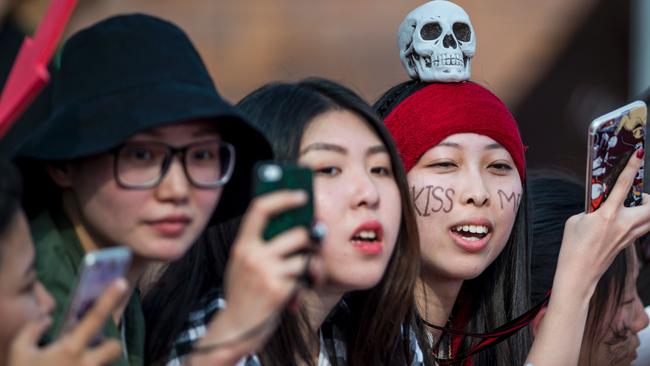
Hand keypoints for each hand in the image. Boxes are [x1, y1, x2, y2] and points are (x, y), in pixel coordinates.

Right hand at [8, 279, 127, 365]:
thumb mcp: (18, 352)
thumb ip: (32, 330)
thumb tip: (48, 320)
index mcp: (69, 350)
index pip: (94, 319)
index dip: (108, 299)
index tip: (121, 282)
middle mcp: (87, 365)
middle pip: (114, 347)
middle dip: (107, 346)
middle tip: (90, 348)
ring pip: (106, 364)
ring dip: (96, 362)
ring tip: (74, 363)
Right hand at [191, 190, 323, 364]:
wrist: (236, 329)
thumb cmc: (245, 293)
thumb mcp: (245, 264)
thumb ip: (263, 244)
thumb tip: (298, 224)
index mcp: (242, 245)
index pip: (260, 208)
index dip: (283, 197)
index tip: (301, 195)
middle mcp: (252, 255)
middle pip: (296, 233)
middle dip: (312, 239)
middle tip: (316, 242)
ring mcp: (266, 272)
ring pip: (306, 255)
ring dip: (314, 264)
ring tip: (312, 273)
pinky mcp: (279, 289)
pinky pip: (306, 276)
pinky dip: (309, 282)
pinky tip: (303, 291)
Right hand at [556, 149, 649, 293]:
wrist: (578, 272)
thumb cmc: (573, 246)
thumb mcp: (576, 221)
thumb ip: (591, 210)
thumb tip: (600, 208)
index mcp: (608, 215)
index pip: (623, 186)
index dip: (632, 167)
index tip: (638, 154)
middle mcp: (624, 225)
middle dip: (648, 197)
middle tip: (636, 194)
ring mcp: (628, 236)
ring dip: (647, 210)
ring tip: (633, 207)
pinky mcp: (627, 244)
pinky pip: (642, 228)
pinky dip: (639, 221)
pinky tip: (624, 222)